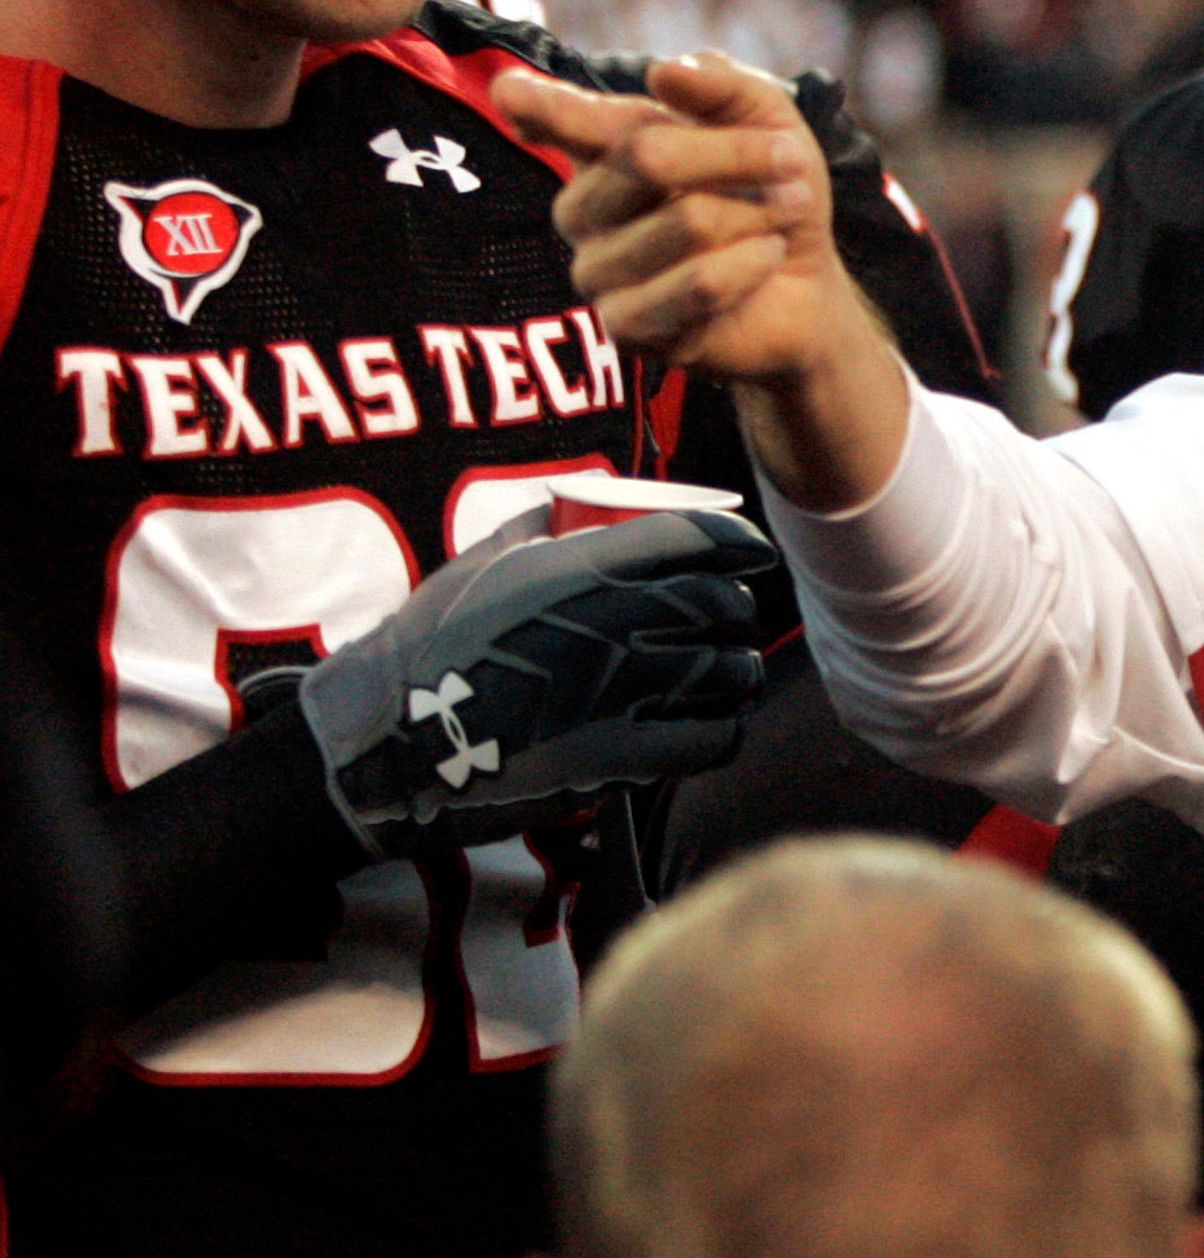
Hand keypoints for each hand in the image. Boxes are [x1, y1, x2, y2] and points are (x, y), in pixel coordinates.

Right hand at [297, 506, 777, 855]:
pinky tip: (714, 723)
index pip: (694, 539)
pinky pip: (712, 738)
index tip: (755, 554)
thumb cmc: (431, 643)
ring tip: (730, 674)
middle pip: (720, 604)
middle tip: (732, 620)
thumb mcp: (479, 562)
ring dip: (737, 670)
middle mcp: (608, 623)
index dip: (740, 544)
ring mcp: (618, 691)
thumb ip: (538, 526)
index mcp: (577, 568)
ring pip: (727, 671)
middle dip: (736, 610)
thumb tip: (578, 502)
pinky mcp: (619, 756)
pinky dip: (724, 729)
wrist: (394, 734)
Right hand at [494, 53, 914, 507]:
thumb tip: (665, 73)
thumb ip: (722, 85)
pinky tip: (766, 258)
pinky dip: (753, 264)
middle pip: (649, 155)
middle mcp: (580, 209)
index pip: (548, 118)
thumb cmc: (770, 193)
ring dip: (758, 212)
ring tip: (782, 214)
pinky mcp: (627, 329)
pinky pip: (700, 284)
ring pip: (688, 222)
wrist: (805, 286)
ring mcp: (596, 272)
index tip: (514, 93)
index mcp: (597, 149)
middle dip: (739, 154)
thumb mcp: (767, 122)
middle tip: (793, 161)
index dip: (536, 104)